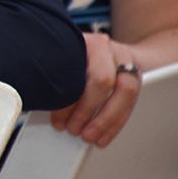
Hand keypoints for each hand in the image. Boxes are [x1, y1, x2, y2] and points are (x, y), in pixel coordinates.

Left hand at [49, 32, 140, 146]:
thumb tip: (41, 102)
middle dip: (88, 111)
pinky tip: (103, 136)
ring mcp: (126, 61)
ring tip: (89, 137)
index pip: (77, 71)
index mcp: (86, 42)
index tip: (58, 119)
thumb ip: (56, 74)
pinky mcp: (136, 76)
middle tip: (74, 129)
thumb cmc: (76, 56)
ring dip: (106, 122)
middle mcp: (109, 49)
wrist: (104, 47)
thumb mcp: (64, 57)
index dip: (68, 100)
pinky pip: (131, 103)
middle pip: (104, 81)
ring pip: (125, 94)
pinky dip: (116, 123)